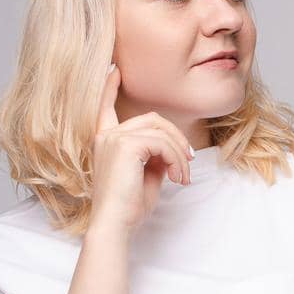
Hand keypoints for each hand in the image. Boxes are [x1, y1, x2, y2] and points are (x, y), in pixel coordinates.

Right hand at [87, 62, 194, 233]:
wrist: (115, 224)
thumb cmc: (129, 206)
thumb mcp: (146, 175)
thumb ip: (156, 156)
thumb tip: (173, 148)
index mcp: (106, 140)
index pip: (105, 107)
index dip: (110, 87)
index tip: (113, 69)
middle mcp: (106, 135)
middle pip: (152, 119)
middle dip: (177, 138)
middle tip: (188, 163)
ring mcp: (114, 138)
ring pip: (161, 130)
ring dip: (179, 153)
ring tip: (183, 176)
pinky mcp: (125, 145)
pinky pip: (162, 143)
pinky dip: (176, 159)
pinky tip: (177, 177)